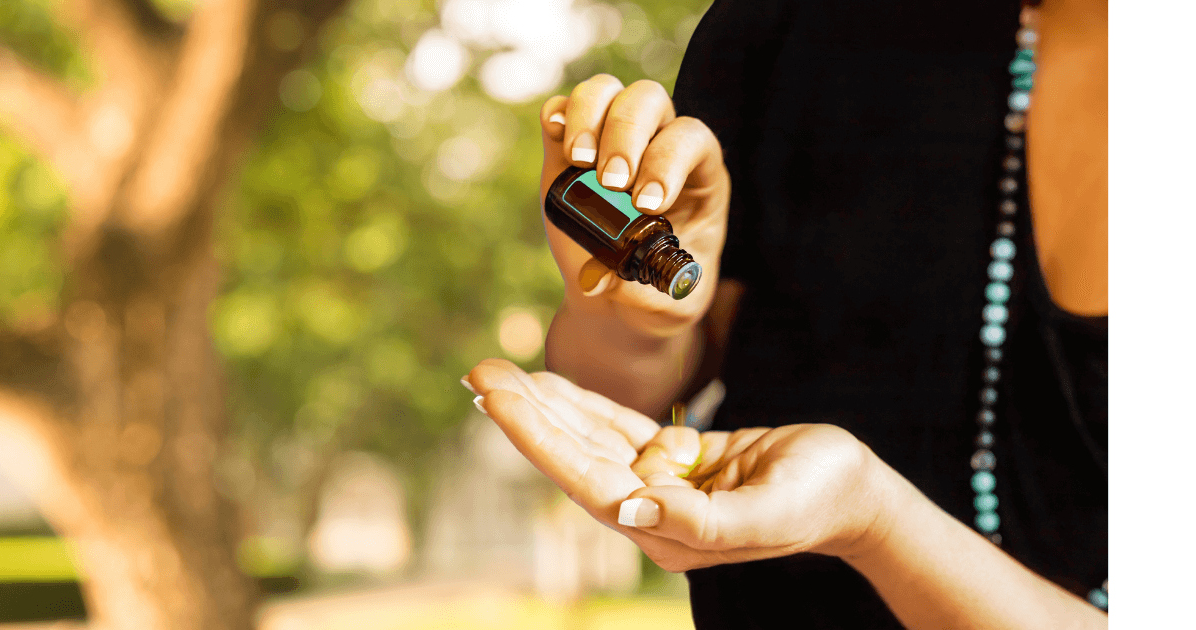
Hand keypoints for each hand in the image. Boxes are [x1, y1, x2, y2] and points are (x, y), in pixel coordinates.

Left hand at [464, 359, 895, 572]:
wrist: (854, 492)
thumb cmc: (818, 500)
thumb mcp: (768, 513)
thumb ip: (699, 520)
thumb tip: (630, 506)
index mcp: (665, 531)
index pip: (585, 480)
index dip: (537, 437)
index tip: (495, 400)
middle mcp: (651, 511)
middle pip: (574, 455)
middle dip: (525, 414)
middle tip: (477, 373)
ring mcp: (660, 483)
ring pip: (589, 437)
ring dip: (544, 404)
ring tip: (495, 372)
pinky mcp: (675, 458)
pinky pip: (618, 427)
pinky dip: (583, 405)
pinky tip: (547, 386)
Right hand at [538, 75, 730, 335]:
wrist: (618, 301)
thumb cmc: (655, 298)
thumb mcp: (669, 305)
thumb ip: (652, 291)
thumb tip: (609, 279)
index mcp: (699, 177)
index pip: (692, 139)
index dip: (669, 161)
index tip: (646, 204)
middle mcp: (659, 145)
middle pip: (649, 102)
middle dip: (627, 135)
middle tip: (609, 183)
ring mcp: (613, 141)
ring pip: (608, 92)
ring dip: (590, 117)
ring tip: (578, 162)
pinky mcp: (571, 150)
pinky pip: (565, 108)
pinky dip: (559, 114)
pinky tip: (557, 137)